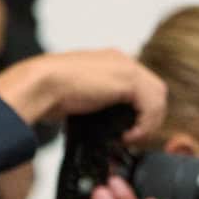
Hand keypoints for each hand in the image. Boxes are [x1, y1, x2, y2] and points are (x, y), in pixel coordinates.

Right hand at [0, 49, 166, 142]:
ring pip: (158, 98)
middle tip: (133, 138)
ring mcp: (125, 67)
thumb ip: (100, 105)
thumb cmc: (51, 95)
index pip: (142, 88)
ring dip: (148, 123)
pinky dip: (144, 125)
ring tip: (130, 138)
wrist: (40, 85)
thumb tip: (111, 128)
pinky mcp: (128, 78)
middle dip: (149, 118)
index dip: (141, 112)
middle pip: (155, 91)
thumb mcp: (82, 98)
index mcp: (110, 62)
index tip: (129, 132)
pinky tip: (126, 136)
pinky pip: (152, 106)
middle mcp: (121, 60)